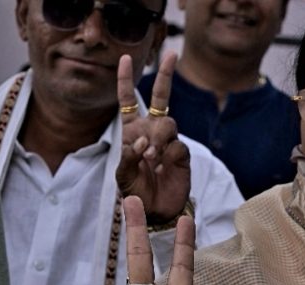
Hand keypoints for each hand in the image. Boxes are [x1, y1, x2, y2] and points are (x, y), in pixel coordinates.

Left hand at [115, 51, 190, 222]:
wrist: (156, 211)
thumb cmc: (136, 193)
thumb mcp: (123, 176)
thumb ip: (129, 158)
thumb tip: (142, 140)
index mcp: (132, 132)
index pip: (128, 101)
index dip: (125, 80)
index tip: (124, 59)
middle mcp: (152, 132)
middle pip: (161, 97)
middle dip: (166, 75)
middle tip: (172, 54)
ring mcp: (169, 142)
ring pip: (168, 123)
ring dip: (158, 137)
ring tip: (150, 157)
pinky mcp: (182, 155)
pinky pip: (176, 145)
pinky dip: (166, 152)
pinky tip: (161, 165)